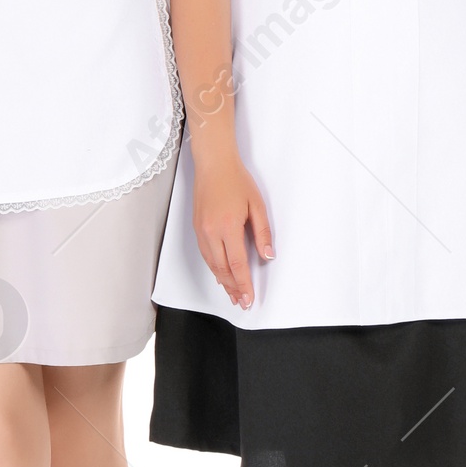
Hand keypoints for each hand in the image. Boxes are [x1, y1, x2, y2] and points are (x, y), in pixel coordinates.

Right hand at [192, 149, 272, 311]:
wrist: (213, 164)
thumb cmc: (236, 180)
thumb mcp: (256, 205)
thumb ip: (263, 232)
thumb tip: (268, 255)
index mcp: (228, 226)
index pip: (237, 264)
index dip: (244, 284)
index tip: (249, 298)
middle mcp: (211, 232)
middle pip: (222, 269)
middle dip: (233, 288)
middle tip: (242, 302)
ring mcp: (201, 230)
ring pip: (211, 264)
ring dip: (222, 281)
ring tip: (232, 294)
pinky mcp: (197, 228)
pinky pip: (205, 254)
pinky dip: (214, 268)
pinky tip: (220, 274)